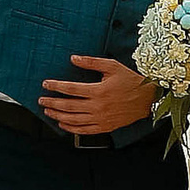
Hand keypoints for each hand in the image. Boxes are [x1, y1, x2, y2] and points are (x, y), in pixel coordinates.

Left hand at [40, 56, 154, 135]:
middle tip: (41, 100)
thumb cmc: (131, 81)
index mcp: (99, 91)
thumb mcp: (112, 67)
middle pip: (68, 106)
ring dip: (58, 116)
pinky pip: (84, 131)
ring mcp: (101, 119)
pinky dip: (71, 129)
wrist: (149, 99)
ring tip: (47, 111)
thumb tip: (73, 58)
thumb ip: (91, 62)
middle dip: (52, 102)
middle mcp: (98, 107)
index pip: (71, 89)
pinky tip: (62, 124)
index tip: (45, 84)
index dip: (56, 86)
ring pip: (74, 120)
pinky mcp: (105, 127)